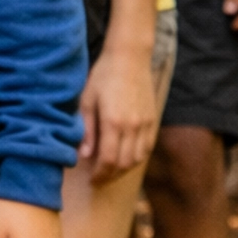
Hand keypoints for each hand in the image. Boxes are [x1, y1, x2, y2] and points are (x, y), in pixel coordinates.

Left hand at [79, 38, 158, 181]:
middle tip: (98, 179)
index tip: (92, 179)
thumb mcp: (87, 100)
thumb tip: (84, 155)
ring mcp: (145, 124)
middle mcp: (132, 126)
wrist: (129, 58)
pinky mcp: (152, 120)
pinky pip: (147, 148)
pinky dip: (136, 158)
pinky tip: (125, 158)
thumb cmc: (103, 76)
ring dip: (123, 170)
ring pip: (137, 159)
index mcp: (113, 122)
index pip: (108, 160)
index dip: (100, 175)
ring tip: (110, 170)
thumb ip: (86, 130)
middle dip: (110, 176)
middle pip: (123, 164)